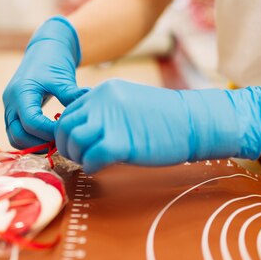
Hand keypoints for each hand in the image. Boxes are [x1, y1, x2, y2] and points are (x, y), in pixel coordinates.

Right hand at [3, 16, 87, 148]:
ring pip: (14, 138)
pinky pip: (17, 133)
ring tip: (55, 142)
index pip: (31, 122)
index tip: (66, 133)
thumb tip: (86, 111)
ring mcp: (9, 108)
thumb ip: (71, 95)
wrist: (44, 49)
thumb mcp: (62, 77)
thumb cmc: (54, 60)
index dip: (48, 133)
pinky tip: (49, 138)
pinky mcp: (13, 112)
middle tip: (61, 142)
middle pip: (18, 135)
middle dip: (39, 143)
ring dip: (34, 144)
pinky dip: (30, 140)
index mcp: (21, 92)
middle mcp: (10, 102)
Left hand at [55, 79, 260, 173]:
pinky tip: (101, 167)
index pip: (69, 112)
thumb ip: (105, 111)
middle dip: (68, 146)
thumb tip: (84, 129)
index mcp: (102, 92)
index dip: (68, 132)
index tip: (78, 145)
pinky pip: (90, 158)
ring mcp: (110, 121)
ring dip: (78, 156)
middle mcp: (101, 102)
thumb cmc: (165, 117)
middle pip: (65, 127)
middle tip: (81, 157)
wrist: (194, 121)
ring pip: (73, 141)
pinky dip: (91, 166)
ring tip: (91, 161)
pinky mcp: (121, 143)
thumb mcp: (128, 102)